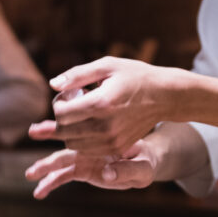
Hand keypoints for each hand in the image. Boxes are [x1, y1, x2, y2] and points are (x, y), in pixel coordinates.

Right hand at [24, 140, 157, 198]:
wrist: (145, 161)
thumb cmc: (146, 160)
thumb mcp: (143, 167)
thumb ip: (127, 169)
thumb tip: (106, 174)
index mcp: (103, 140)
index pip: (82, 137)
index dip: (66, 134)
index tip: (54, 136)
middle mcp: (89, 146)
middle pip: (65, 147)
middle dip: (50, 148)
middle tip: (33, 151)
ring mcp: (84, 157)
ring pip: (60, 161)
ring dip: (45, 167)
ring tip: (30, 175)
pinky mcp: (83, 169)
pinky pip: (64, 176)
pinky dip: (51, 183)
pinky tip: (39, 192)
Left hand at [28, 56, 182, 155]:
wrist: (164, 96)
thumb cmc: (134, 76)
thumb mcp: (107, 66)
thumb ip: (77, 75)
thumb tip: (53, 84)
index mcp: (101, 103)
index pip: (61, 113)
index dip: (58, 103)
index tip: (70, 93)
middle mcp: (105, 126)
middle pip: (63, 131)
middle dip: (61, 118)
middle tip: (73, 103)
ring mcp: (112, 140)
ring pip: (72, 144)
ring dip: (70, 130)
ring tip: (83, 114)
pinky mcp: (117, 148)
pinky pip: (87, 150)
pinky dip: (82, 139)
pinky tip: (91, 124)